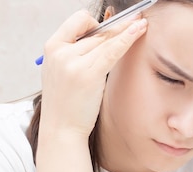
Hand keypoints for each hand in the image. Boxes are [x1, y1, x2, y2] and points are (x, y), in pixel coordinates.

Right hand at [39, 10, 147, 137]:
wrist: (61, 129)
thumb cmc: (66, 103)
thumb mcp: (64, 71)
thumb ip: (77, 53)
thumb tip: (104, 36)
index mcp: (51, 47)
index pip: (78, 20)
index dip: (96, 22)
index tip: (109, 28)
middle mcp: (60, 51)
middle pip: (97, 31)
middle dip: (117, 28)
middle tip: (136, 21)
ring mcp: (73, 62)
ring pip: (107, 39)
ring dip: (126, 30)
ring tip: (142, 23)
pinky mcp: (88, 75)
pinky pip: (113, 51)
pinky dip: (127, 38)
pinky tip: (139, 29)